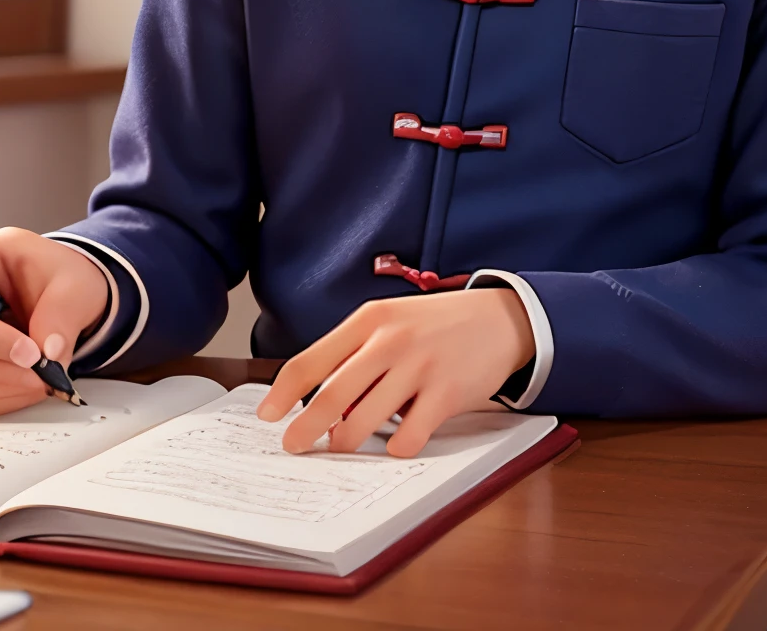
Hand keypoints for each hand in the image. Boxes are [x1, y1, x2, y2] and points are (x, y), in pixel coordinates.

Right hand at [0, 228, 108, 417]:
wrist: (63, 299)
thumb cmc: (56, 276)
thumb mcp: (72, 280)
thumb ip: (61, 312)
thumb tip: (48, 354)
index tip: (25, 348)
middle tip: (41, 368)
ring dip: (0, 385)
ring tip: (42, 375)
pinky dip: (0, 398)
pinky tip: (29, 382)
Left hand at [255, 288, 535, 457]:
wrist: (498, 318)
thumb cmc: (434, 325)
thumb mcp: (391, 322)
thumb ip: (356, 355)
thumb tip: (320, 404)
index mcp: (369, 320)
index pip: (311, 360)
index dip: (283, 393)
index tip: (267, 415)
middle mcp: (390, 340)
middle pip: (331, 395)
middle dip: (304, 428)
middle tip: (293, 447)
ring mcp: (419, 367)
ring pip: (363, 423)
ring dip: (346, 443)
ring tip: (343, 446)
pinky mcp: (446, 393)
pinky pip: (407, 438)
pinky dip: (394, 448)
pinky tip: (395, 443)